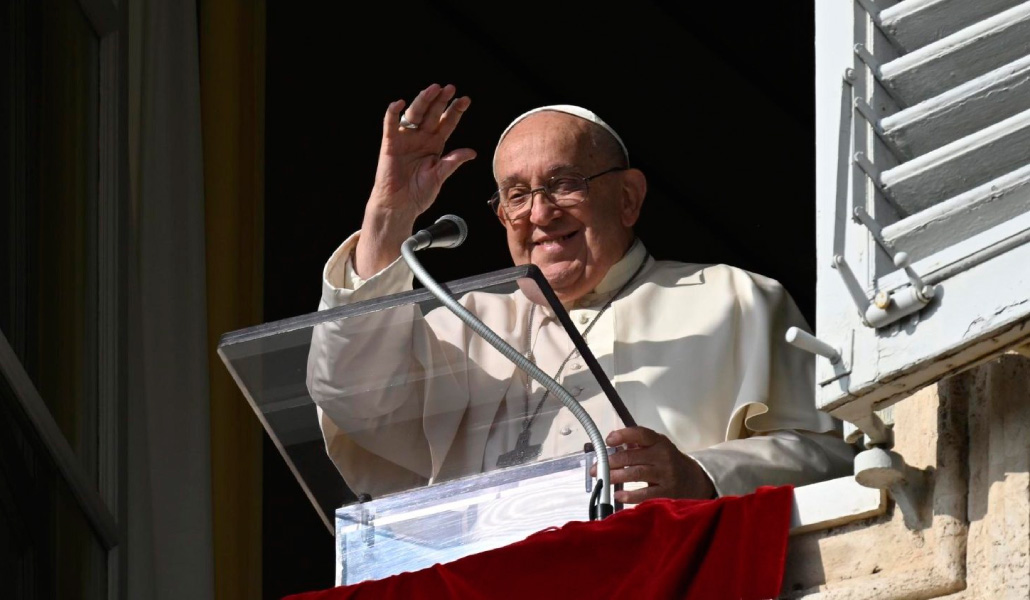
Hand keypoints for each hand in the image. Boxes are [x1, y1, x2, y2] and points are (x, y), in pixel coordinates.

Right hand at [355, 84, 475, 276]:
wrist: (399, 206)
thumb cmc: (419, 193)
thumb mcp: (439, 176)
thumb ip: (452, 162)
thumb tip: (472, 152)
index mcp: (435, 144)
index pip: (447, 123)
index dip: (455, 111)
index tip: (465, 100)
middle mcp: (421, 138)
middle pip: (432, 114)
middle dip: (441, 101)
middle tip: (450, 88)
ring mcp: (405, 139)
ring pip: (415, 114)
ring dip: (423, 101)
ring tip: (433, 89)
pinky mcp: (390, 144)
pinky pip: (390, 125)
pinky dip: (392, 113)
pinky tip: (399, 103)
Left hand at [591, 426, 716, 503]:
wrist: (695, 481)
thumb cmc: (668, 462)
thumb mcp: (657, 447)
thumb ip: (637, 445)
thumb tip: (610, 446)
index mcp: (659, 442)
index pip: (640, 434)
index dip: (623, 435)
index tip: (608, 440)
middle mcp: (663, 456)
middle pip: (633, 456)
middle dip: (611, 462)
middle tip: (595, 468)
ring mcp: (666, 474)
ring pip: (636, 474)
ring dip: (616, 476)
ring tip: (602, 479)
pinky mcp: (667, 492)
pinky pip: (646, 494)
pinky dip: (630, 495)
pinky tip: (618, 495)